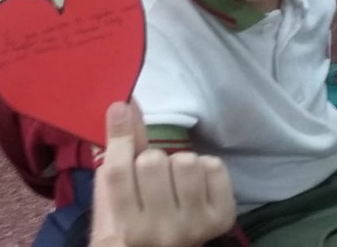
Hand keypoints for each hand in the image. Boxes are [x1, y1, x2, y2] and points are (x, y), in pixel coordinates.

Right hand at [90, 101, 235, 246]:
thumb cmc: (134, 226)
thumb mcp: (114, 199)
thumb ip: (117, 154)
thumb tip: (124, 105)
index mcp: (127, 229)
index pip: (118, 172)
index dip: (119, 135)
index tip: (121, 107)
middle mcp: (161, 231)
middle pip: (152, 161)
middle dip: (150, 160)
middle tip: (151, 178)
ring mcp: (195, 226)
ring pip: (185, 161)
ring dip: (178, 163)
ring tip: (174, 182)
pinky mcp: (222, 217)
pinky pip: (213, 166)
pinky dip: (204, 168)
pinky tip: (196, 186)